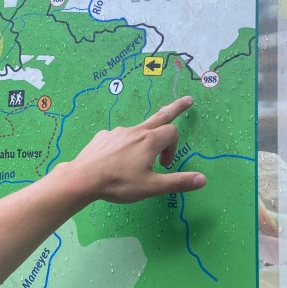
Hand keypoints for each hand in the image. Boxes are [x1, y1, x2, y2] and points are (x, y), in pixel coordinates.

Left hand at [64, 95, 206, 203]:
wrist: (83, 178)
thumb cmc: (118, 183)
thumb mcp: (151, 187)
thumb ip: (177, 182)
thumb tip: (203, 180)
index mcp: (149, 141)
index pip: (172, 133)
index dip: (173, 148)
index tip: (164, 165)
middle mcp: (135, 131)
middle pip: (160, 116)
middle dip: (175, 108)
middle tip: (187, 101)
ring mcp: (117, 132)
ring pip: (138, 130)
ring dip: (145, 138)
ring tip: (137, 158)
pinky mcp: (103, 137)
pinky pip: (119, 137)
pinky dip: (125, 144)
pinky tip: (116, 160)